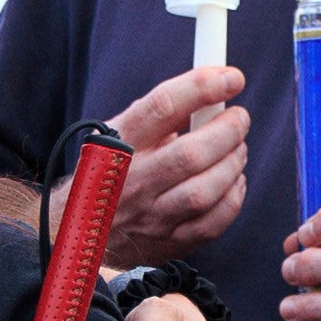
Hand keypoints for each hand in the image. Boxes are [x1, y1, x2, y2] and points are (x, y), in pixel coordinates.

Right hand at [93, 62, 248, 261]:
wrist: (81, 229)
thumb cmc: (112, 170)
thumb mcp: (118, 134)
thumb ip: (161, 114)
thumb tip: (214, 87)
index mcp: (119, 143)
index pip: (163, 107)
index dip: (202, 88)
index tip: (232, 78)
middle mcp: (133, 181)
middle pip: (191, 154)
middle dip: (227, 131)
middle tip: (240, 119)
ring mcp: (151, 216)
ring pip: (205, 191)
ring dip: (233, 163)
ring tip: (238, 149)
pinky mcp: (169, 242)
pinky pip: (213, 223)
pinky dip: (233, 197)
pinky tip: (234, 181)